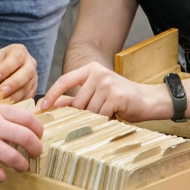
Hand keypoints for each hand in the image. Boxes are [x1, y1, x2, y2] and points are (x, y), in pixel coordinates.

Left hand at [0, 44, 37, 101]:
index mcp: (18, 51)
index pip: (16, 58)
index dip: (6, 68)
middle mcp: (30, 63)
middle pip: (27, 72)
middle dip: (14, 82)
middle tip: (1, 91)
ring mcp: (33, 77)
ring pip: (28, 86)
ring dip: (16, 95)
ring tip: (3, 100)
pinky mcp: (32, 90)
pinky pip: (28, 97)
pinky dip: (19, 101)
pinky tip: (9, 105)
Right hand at [0, 95, 43, 182]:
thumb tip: (15, 121)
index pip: (27, 119)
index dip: (38, 130)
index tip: (38, 136)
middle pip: (26, 138)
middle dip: (35, 149)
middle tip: (35, 154)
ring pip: (12, 157)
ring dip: (21, 165)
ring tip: (21, 167)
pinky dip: (0, 176)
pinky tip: (1, 176)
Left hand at [38, 62, 168, 121]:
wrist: (148, 100)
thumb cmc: (119, 99)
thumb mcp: (95, 94)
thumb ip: (74, 99)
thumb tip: (50, 105)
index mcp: (90, 69)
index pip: (64, 80)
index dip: (51, 94)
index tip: (41, 107)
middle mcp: (98, 73)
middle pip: (77, 102)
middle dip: (83, 114)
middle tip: (97, 115)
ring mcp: (107, 83)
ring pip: (88, 110)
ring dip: (96, 118)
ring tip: (108, 114)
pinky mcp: (116, 95)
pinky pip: (101, 115)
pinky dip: (105, 120)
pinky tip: (114, 115)